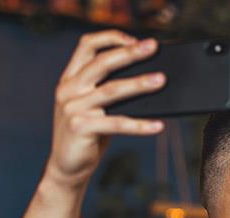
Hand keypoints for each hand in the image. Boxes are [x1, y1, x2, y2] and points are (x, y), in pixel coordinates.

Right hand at [46, 31, 166, 188]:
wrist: (67, 167)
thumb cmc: (89, 135)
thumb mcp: (94, 108)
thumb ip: (109, 91)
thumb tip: (150, 79)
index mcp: (70, 79)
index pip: (86, 46)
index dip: (110, 38)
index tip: (134, 38)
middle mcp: (68, 89)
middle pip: (102, 63)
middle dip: (129, 52)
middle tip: (153, 47)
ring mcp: (72, 108)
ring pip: (112, 91)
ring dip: (139, 84)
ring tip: (162, 80)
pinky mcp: (80, 128)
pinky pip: (117, 124)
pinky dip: (140, 125)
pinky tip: (159, 126)